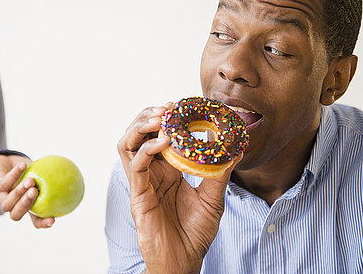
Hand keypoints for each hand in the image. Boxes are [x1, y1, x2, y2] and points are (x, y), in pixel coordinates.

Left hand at [0, 154, 55, 228]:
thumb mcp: (43, 173)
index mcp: (28, 206)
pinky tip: (23, 166)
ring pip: (7, 204)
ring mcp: (4, 196)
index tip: (53, 219)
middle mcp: (15, 205)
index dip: (43, 223)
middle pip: (16, 215)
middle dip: (25, 206)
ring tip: (30, 181)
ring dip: (18, 193)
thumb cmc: (30, 169)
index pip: (36, 220)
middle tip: (35, 192)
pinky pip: (4, 183)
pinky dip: (14, 174)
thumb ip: (54, 178)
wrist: (6, 162)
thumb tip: (75, 176)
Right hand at [118, 104, 241, 273]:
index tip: (180, 105)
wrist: (184, 261)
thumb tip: (234, 148)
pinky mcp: (138, 195)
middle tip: (167, 107)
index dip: (166, 118)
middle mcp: (151, 172)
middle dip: (149, 115)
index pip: (159, 135)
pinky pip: (135, 166)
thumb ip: (220, 173)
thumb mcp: (214, 199)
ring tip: (160, 118)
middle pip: (138, 134)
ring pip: (128, 144)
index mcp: (167, 170)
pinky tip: (162, 143)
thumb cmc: (195, 233)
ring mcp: (142, 182)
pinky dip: (146, 150)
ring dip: (141, 126)